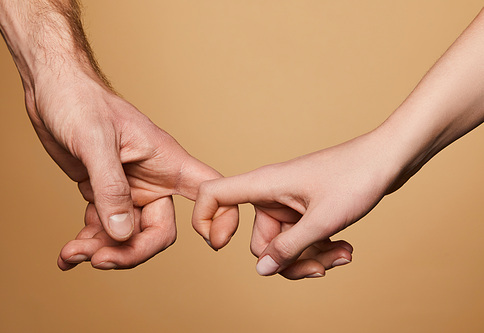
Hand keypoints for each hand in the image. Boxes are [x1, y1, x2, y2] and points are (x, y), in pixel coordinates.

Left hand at [24, 71, 236, 269]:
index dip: (219, 219)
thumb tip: (122, 234)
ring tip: (72, 253)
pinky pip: (104, 227)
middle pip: (158, 231)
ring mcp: (129, 189)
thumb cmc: (80, 100)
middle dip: (131, 251)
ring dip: (101, 250)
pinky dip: (87, 242)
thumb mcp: (96, 141)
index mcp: (166, 162)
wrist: (53, 89)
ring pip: (127, 236)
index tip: (212, 243)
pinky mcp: (105, 192)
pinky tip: (68, 254)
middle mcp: (153, 180)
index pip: (209, 191)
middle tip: (98, 259)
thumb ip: (111, 187)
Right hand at [193, 129, 400, 278]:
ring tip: (343, 253)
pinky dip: (320, 248)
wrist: (389, 158)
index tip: (218, 245)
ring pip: (286, 245)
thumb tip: (262, 270)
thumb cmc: (356, 176)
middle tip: (321, 267)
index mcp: (264, 185)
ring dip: (312, 257)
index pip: (213, 194)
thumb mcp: (322, 220)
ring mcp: (289, 203)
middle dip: (289, 261)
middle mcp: (272, 194)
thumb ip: (289, 248)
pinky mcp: (306, 208)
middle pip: (260, 242)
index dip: (204, 219)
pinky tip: (344, 248)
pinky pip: (302, 239)